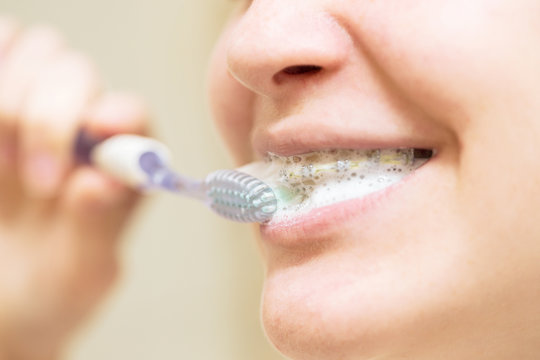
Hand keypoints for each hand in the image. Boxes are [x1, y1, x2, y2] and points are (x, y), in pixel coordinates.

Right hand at [0, 17, 147, 359]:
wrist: (4, 298)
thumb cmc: (52, 286)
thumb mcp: (79, 276)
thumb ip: (96, 231)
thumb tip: (96, 181)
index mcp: (123, 164)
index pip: (130, 114)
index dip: (116, 113)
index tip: (96, 129)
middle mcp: (83, 128)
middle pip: (75, 71)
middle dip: (49, 117)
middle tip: (37, 182)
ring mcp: (33, 108)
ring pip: (33, 51)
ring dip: (9, 102)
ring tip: (4, 169)